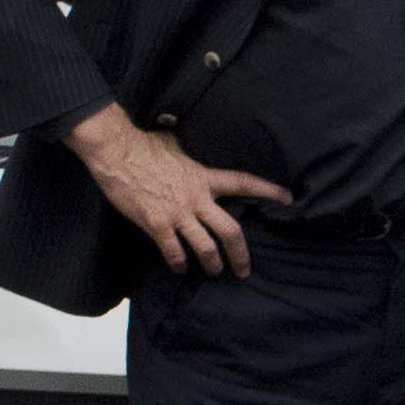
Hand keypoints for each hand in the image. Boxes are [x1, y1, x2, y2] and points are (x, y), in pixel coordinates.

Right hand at [66, 103, 289, 277]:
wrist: (116, 153)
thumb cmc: (144, 146)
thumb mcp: (175, 145)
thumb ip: (187, 152)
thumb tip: (182, 133)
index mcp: (204, 177)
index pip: (244, 183)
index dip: (268, 191)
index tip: (288, 199)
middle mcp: (196, 198)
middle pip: (230, 231)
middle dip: (240, 254)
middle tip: (244, 269)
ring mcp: (177, 213)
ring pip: (205, 248)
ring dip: (212, 264)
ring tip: (214, 271)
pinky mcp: (157, 224)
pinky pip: (173, 252)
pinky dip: (178, 264)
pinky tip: (180, 268)